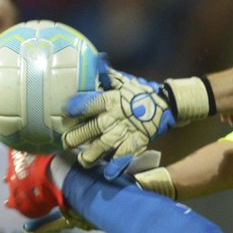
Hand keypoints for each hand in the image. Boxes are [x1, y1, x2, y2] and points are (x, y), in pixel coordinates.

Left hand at [63, 64, 175, 179]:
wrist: (167, 104)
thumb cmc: (140, 92)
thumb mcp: (123, 80)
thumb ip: (107, 73)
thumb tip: (96, 58)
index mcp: (110, 100)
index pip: (88, 104)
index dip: (74, 108)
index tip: (64, 112)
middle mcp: (114, 117)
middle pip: (90, 129)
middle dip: (75, 137)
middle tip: (66, 142)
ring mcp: (125, 132)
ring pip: (103, 146)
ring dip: (90, 155)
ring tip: (83, 160)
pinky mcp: (136, 143)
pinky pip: (124, 157)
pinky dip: (116, 166)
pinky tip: (107, 174)